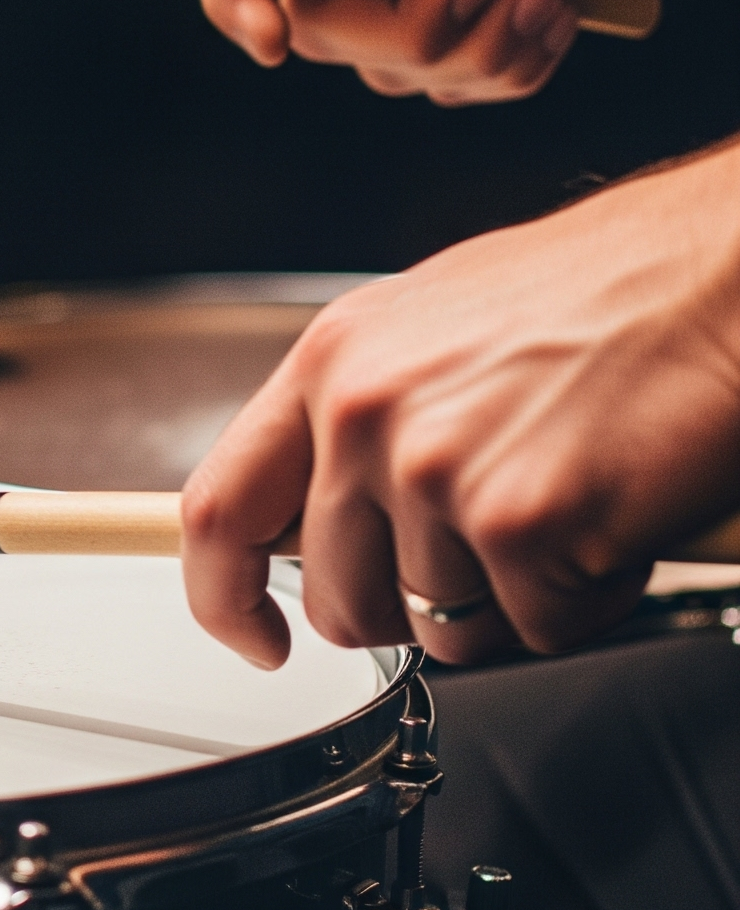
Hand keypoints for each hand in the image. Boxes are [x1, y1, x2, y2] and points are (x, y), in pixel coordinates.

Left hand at [180, 139, 739, 666]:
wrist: (720, 272)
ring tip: (564, 504)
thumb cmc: (598, 296)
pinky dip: (582, 601)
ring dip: (510, 599)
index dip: (222, 598)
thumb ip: (352, 421)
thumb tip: (314, 509)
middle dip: (410, 609)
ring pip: (440, 629)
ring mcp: (436, 470)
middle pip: (338, 599)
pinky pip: (534, 629)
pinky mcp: (521, 521)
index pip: (220, 509)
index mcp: (329, 364)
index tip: (253, 637)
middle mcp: (364, 415)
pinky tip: (608, 520)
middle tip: (489, 551)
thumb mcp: (425, 331)